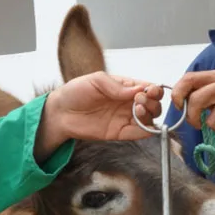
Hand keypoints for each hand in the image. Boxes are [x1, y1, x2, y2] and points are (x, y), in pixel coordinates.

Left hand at [43, 72, 163, 143]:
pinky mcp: (120, 133)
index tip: (149, 90)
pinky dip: (147, 131)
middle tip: (139, 100)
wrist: (60, 113)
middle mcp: (128, 103)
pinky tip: (142, 125)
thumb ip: (117, 86)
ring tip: (137, 110)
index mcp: (125, 87)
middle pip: (153, 104)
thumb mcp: (96, 80)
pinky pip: (139, 134)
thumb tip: (139, 89)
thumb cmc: (75, 92)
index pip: (148, 87)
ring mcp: (125, 118)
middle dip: (152, 102)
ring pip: (150, 119)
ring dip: (149, 115)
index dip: (153, 89)